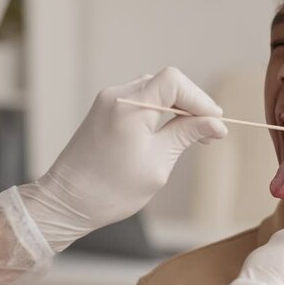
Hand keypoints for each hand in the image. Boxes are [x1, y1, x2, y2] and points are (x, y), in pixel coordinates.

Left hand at [19, 67, 227, 251]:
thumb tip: (217, 124)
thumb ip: (187, 135)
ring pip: (154, 90)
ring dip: (177, 108)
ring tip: (193, 134)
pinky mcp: (104, 111)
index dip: (199, 98)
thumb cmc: (111, 190)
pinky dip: (159, 112)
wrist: (66, 203)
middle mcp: (116, 96)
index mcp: (128, 107)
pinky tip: (170, 132)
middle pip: (166, 83)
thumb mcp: (158, 163)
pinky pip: (140, 101)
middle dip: (191, 104)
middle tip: (210, 132)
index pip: (174, 81)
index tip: (215, 122)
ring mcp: (108, 102)